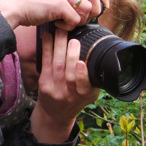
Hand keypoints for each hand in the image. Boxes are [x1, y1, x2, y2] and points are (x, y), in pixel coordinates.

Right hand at [0, 0, 108, 29]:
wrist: (12, 5)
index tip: (104, 5)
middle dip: (96, 9)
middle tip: (87, 19)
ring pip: (87, 8)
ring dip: (81, 19)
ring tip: (68, 22)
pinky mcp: (59, 4)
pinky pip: (75, 19)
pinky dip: (69, 26)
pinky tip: (59, 24)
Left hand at [30, 29, 99, 143]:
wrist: (55, 113)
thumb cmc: (76, 99)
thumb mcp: (90, 93)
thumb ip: (94, 78)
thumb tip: (101, 54)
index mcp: (85, 95)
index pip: (84, 86)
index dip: (82, 74)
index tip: (82, 63)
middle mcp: (69, 94)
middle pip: (68, 74)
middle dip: (71, 56)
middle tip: (74, 40)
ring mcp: (55, 89)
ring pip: (57, 66)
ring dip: (59, 47)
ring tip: (61, 32)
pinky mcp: (43, 83)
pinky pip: (45, 64)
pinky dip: (46, 49)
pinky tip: (48, 37)